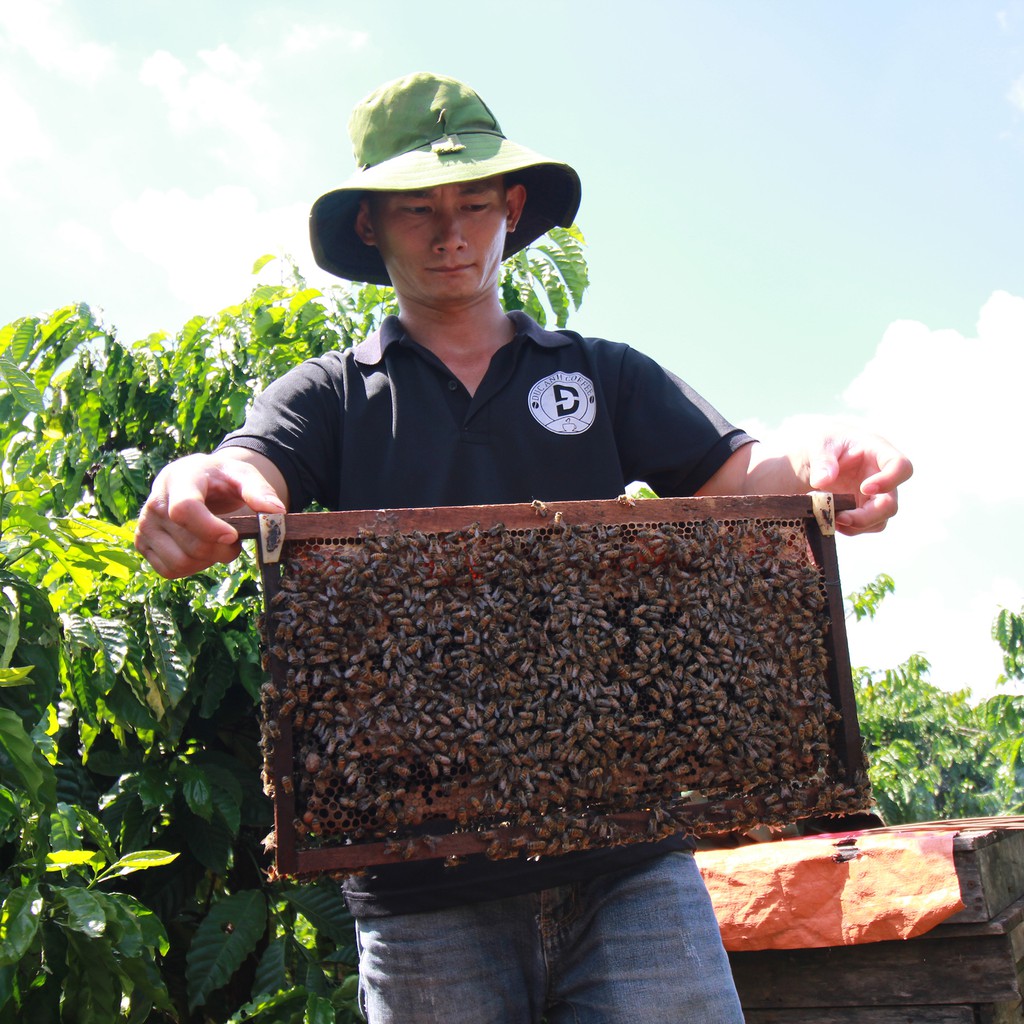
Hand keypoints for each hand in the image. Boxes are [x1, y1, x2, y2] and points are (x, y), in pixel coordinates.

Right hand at [134, 451, 286, 578]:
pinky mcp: (142, 544)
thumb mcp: (243, 475)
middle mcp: (155, 502)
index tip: (233, 535)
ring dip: (208, 561)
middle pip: (190, 544)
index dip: (210, 529)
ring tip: (218, 544)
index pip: (185, 509)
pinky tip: (201, 551)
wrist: (197, 480)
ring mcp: (145, 525)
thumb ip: (260, 490)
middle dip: (221, 550)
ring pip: (180, 562)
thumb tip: (276, 512)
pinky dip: (192, 568)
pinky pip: (169, 571)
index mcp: (179, 479)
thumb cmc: (221, 478)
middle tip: (235, 539)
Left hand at [806, 432, 912, 535]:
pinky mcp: (865, 510)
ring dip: (854, 525)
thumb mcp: (819, 444)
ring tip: (828, 516)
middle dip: (867, 516)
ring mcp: (876, 497)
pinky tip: (830, 520)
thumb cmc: (826, 445)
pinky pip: (865, 527)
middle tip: (840, 517)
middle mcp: (883, 477)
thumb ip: (822, 460)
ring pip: (879, 521)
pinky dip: (848, 529)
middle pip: (890, 504)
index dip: (889, 480)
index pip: (901, 466)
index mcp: (878, 452)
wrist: (817, 460)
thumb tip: (822, 480)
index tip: (865, 488)